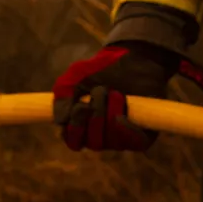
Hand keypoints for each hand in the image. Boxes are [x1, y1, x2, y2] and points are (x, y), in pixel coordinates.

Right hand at [52, 43, 202, 151]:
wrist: (133, 58)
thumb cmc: (102, 68)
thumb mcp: (76, 76)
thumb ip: (63, 95)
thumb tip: (60, 121)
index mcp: (82, 126)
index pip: (74, 141)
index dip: (75, 129)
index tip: (80, 107)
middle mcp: (101, 135)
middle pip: (93, 143)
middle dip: (96, 116)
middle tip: (100, 91)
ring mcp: (121, 137)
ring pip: (112, 142)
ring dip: (111, 115)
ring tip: (115, 93)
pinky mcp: (142, 135)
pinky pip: (133, 142)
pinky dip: (127, 128)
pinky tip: (124, 111)